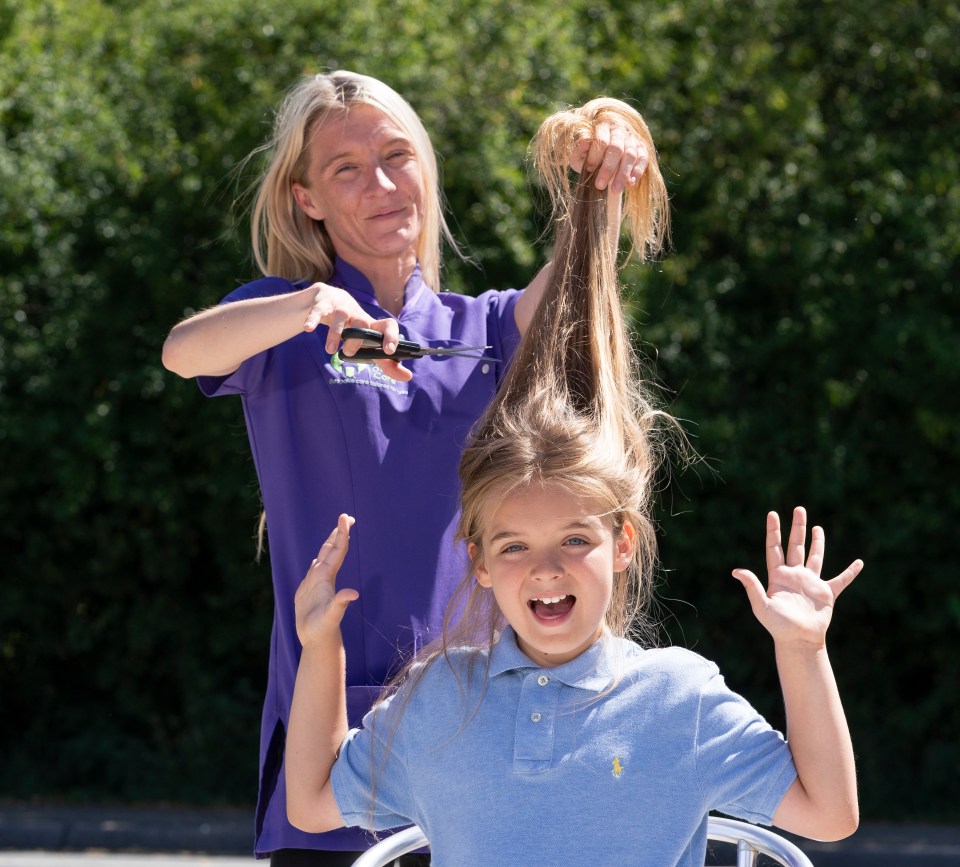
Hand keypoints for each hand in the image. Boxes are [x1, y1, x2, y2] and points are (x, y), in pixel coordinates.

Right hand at [294, 514, 358, 647]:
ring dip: (328, 544)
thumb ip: (341, 603)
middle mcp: (323, 578)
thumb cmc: (324, 629)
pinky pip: (312, 573)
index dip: (342, 533)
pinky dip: (315, 563)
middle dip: (338, 533)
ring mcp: (316, 585)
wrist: (318, 640)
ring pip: (322, 559)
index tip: (345, 517)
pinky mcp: (308, 592)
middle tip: (345, 516)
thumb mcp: (332, 615)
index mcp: (328, 578)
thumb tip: (354, 594)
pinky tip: (317, 561)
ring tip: (334, 532)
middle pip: (332, 550)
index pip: (338, 550)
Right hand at [303, 283, 411, 381]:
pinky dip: (313, 319)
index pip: (387, 325)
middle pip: (363, 323)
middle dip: (357, 339)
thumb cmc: (352, 328)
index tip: (390, 351)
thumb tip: (408, 377)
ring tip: (330, 350)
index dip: (391, 336)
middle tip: (350, 353)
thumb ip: (386, 363)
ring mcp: (341, 307)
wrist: (327, 301)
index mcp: (371, 324)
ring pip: (341, 318)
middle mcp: (358, 314)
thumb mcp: (368, 344)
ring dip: (335, 334)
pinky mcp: (323, 303)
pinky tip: (308, 329)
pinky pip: (318, 310)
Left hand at [570, 119, 648, 193]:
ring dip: (623, 174)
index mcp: (602, 127)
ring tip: (615, 190)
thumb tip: (584, 142)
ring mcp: (632, 139)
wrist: (602, 159)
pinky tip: (630, 184)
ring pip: (630, 155)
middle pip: (616, 148)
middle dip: (608, 168)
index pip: (601, 140)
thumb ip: (579, 150)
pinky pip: (642, 159)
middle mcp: (619, 130)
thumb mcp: (579, 154)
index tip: (589, 170)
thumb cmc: (588, 157)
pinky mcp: (642, 148)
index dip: (595, 156)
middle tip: (599, 186)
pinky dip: (637, 172)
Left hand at [733, 507, 862, 647]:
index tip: (772, 514)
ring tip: (817, 527)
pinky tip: (859, 563)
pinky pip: (841, 580)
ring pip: (815, 557)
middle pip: (796, 546)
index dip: (773, 531)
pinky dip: (850, 572)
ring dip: (817, 542)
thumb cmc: (778, 626)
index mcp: (778, 576)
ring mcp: (811, 583)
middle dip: (797, 528)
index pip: (774, 548)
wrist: (799, 641)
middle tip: (799, 509)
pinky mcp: (826, 593)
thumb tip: (736, 571)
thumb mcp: (761, 606)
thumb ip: (752, 587)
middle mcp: (794, 575)